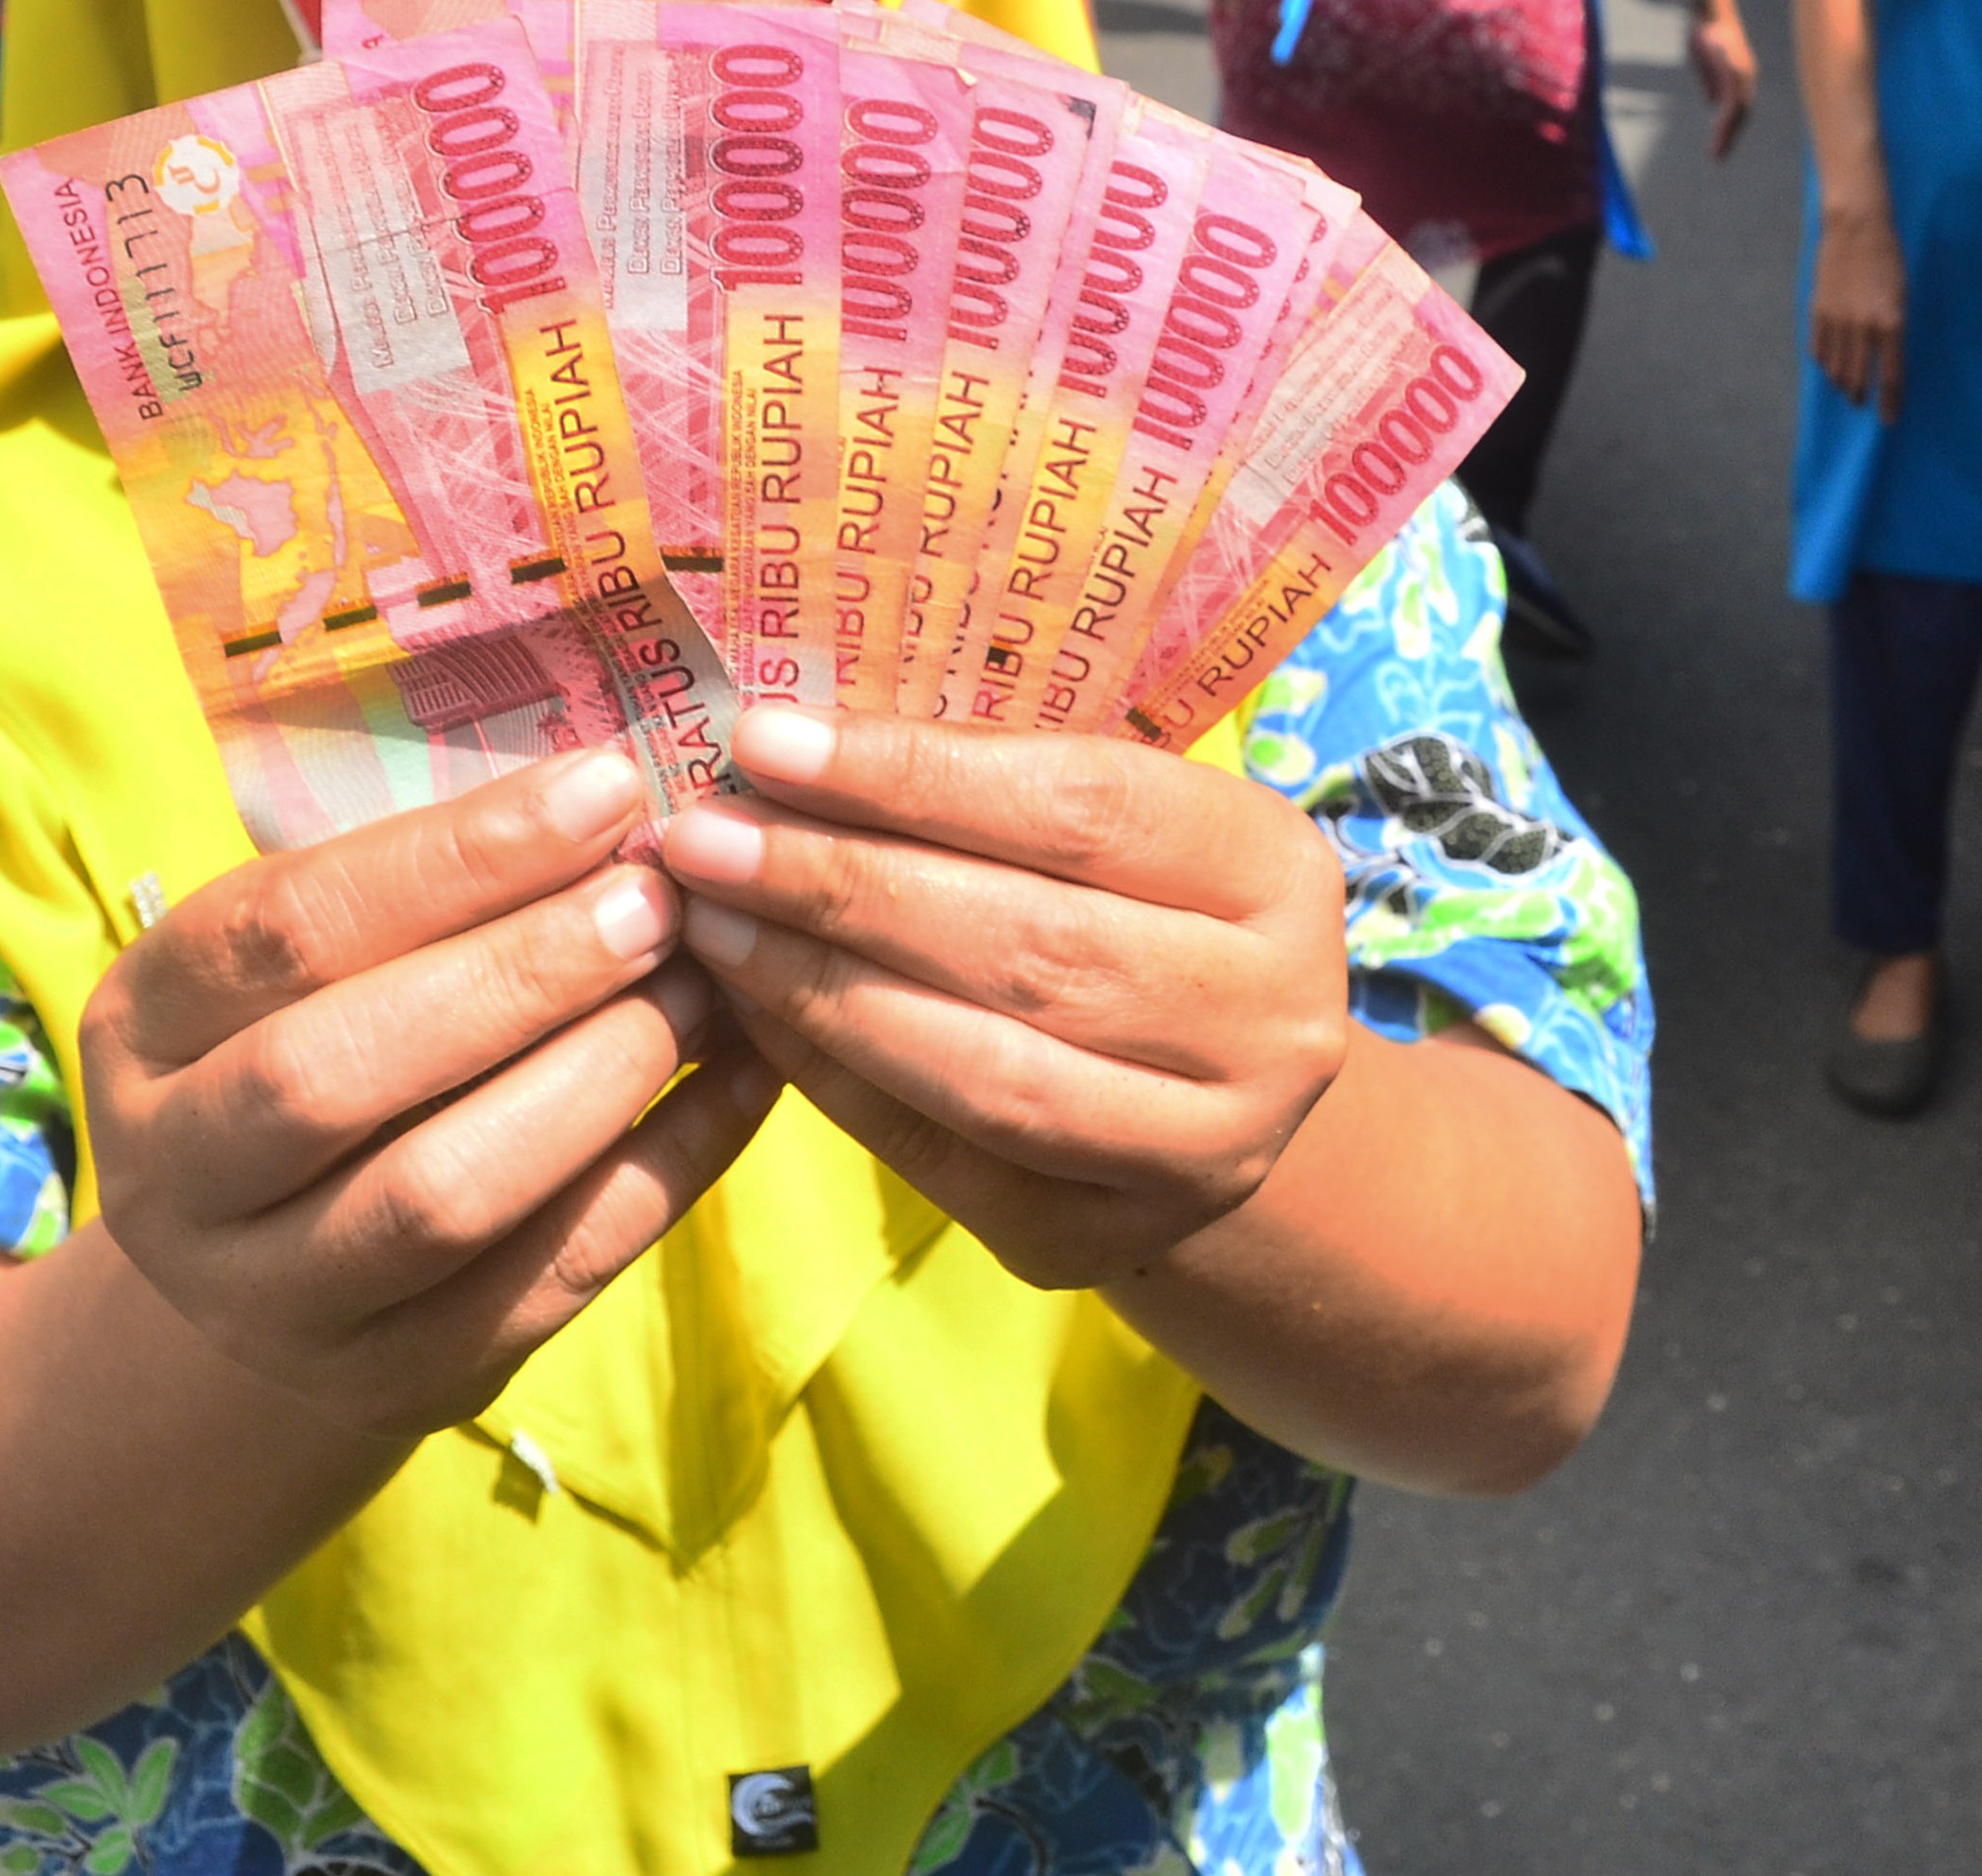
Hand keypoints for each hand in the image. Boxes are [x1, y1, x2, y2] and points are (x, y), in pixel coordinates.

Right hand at [76, 752, 780, 1439]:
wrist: (276, 1282)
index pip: (283, 927)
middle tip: (658, 903)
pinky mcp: (401, 1378)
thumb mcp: (316, 962)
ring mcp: (277, 1300)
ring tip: (705, 986)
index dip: (453, 856)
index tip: (605, 789)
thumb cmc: (324, 1048)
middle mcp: (175, 1175)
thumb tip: (616, 796)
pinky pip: (550, 1277)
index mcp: (140, 1027)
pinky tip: (747, 1079)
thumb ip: (424, 889)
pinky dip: (666, 1167)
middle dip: (517, 976)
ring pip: (440, 1197)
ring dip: (596, 1077)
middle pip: (335, 1074)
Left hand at [657, 705, 1353, 1292]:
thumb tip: (789, 742)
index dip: (914, 775)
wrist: (1216, 1095)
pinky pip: (942, 1159)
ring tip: (710, 922)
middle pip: (1031, 944)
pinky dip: (833, 1078)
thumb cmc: (1132, 908)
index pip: (1084, 808)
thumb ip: (987, 779)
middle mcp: (1271, 1020)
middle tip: (704, 837)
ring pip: (986, 1069)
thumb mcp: (1110, 823)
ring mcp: (1199, 1150)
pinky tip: (751, 1013)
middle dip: (844, 885)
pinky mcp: (1098, 1242)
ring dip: (822, 988)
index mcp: (1277, 872)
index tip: (764, 740)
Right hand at [1688, 0, 1758, 155]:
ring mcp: (1742, 76)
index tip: (1718, 142)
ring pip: (1738, 113)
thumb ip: (1709, 81)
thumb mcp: (1703, 60)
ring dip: (1727, 136)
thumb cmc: (1704, 29)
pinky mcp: (1735, 73)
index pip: (1736, 106)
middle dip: (1728, 137)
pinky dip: (1726, 122)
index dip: (1728, 126)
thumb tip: (1711, 102)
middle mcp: (1745, 77)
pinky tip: (1717, 135)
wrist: (1708, 8)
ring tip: (1716, 154)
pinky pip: (1732, 104)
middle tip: (1717, 157)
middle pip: (1740, 114)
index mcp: (1738, 75)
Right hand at [1811, 199, 1905, 414]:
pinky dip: (1824, 362)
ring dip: (1841, 383)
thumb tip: (1886, 354)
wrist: (1857, 227)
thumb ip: (1894, 327)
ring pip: (1835, 367)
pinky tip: (1828, 366)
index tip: (1889, 419)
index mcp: (1891, 323)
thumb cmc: (1888, 258)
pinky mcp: (1819, 310)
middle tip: (1863, 406)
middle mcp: (1863, 327)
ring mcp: (1838, 320)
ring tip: (1846, 390)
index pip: (1891, 376)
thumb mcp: (1902, 295)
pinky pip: (1818, 348)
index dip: (1890, 402)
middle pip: (1859, 377)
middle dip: (1862, 396)